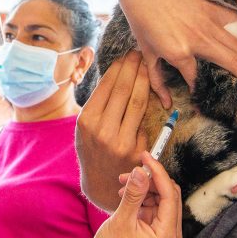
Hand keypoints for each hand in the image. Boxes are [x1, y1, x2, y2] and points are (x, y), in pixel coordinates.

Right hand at [76, 51, 149, 210]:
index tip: (126, 56)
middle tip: (139, 54)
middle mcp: (102, 130)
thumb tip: (115, 74)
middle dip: (133, 67)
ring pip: (138, 102)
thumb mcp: (85, 127)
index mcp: (86, 120)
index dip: (119, 67)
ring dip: (144, 80)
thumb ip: (98, 104)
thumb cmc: (93, 149)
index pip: (107, 85)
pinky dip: (148, 103)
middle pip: (124, 90)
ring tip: (146, 66)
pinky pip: (144, 121)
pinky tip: (150, 90)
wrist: (101, 183)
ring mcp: (120, 141)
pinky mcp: (136, 150)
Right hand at [84, 152, 181, 237]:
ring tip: (122, 185)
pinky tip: (125, 194)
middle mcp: (171, 237)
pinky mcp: (156, 233)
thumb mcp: (122, 220)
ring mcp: (164, 235)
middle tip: (132, 170)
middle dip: (150, 181)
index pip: (170, 196)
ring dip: (143, 188)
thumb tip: (141, 170)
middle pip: (169, 196)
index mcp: (168, 236)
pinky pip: (153, 208)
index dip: (158, 173)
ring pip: (160, 200)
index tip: (145, 157)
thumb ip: (133, 194)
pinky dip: (141, 198)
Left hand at [115, 0, 236, 104]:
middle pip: (234, 63)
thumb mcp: (146, 54)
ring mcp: (209, 24)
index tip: (210, 101)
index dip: (203, 92)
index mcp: (180, 53)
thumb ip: (157, 81)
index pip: (198, 79)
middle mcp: (200, 40)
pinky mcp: (213, 10)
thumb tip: (167, 104)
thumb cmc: (142, 21)